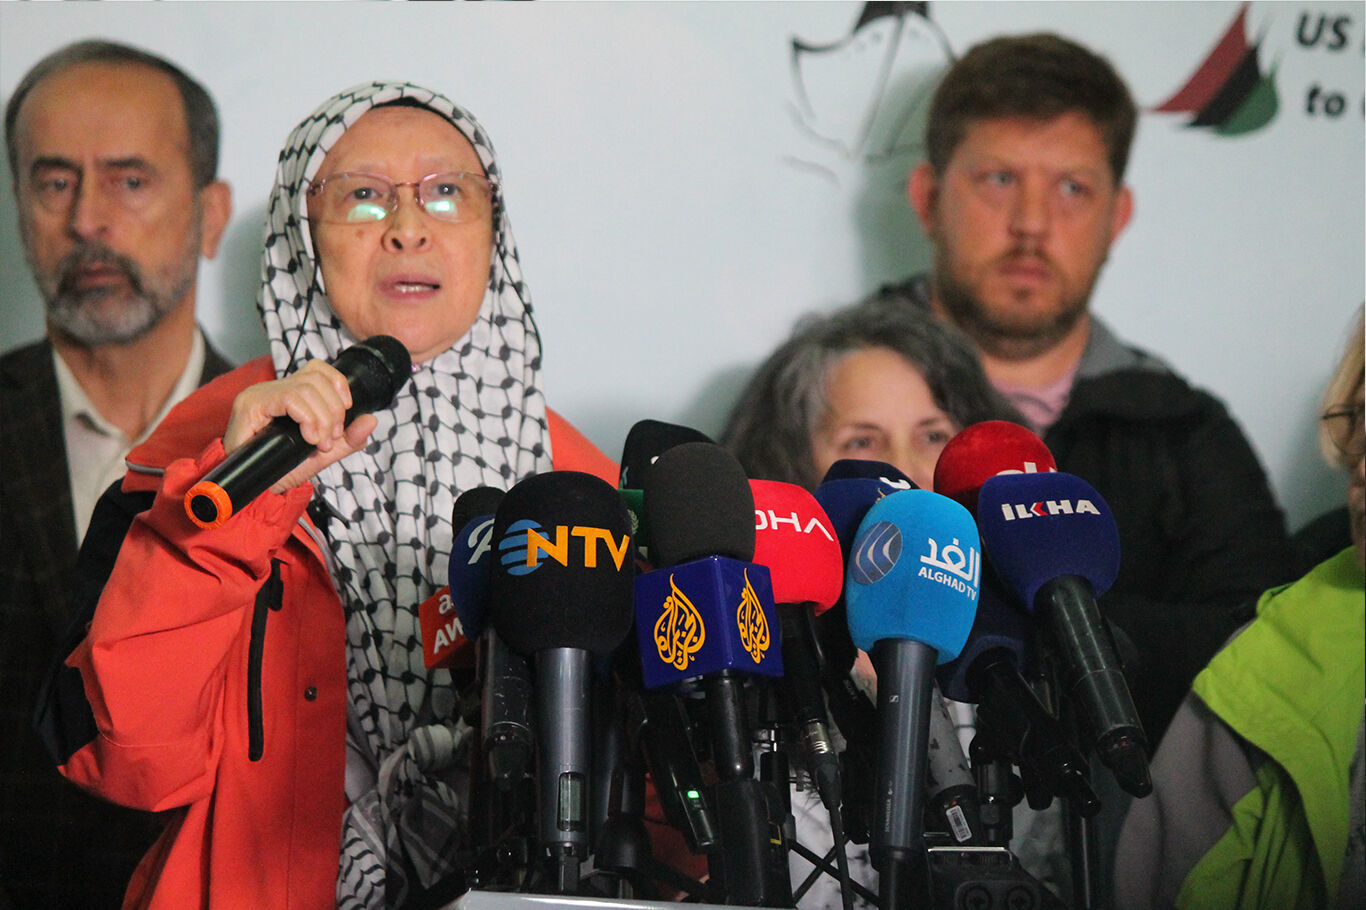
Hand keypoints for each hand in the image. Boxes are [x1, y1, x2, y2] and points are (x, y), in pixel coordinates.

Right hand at [222, 359, 378, 492]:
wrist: (256, 490)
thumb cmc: (283, 469)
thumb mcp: (324, 453)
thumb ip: (349, 438)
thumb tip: (371, 419)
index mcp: (289, 393)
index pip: (318, 369)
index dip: (338, 386)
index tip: (344, 414)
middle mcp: (272, 388)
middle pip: (317, 379)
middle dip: (334, 411)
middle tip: (330, 439)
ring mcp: (260, 394)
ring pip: (306, 388)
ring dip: (322, 418)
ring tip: (319, 442)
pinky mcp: (250, 405)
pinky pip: (289, 398)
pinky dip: (308, 418)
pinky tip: (309, 437)